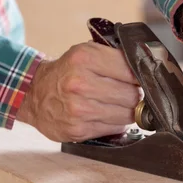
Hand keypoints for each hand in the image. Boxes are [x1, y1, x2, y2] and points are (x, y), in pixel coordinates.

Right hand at [17, 42, 141, 141]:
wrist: (34, 94)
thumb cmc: (67, 71)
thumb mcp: (86, 52)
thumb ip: (116, 56)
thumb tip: (148, 68)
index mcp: (85, 58)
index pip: (131, 70)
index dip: (140, 76)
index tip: (141, 79)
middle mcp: (80, 84)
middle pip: (132, 95)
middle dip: (134, 94)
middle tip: (127, 92)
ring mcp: (79, 109)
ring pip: (127, 114)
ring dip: (127, 110)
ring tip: (115, 103)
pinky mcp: (78, 130)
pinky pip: (115, 128)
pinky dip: (116, 122)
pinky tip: (105, 114)